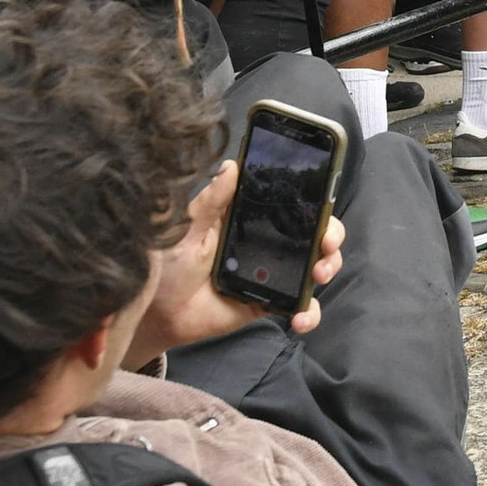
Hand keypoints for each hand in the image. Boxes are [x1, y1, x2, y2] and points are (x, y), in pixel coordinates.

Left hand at [125, 159, 343, 365]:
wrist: (155, 314)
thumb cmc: (164, 266)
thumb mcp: (185, 228)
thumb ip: (210, 201)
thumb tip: (231, 166)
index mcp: (248, 219)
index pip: (289, 203)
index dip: (315, 202)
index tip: (323, 205)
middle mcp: (265, 242)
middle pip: (313, 232)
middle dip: (331, 234)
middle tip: (327, 244)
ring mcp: (271, 273)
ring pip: (315, 266)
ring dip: (328, 267)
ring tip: (318, 277)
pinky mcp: (269, 302)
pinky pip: (299, 306)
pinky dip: (309, 313)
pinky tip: (301, 318)